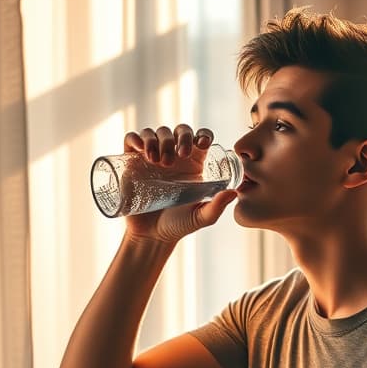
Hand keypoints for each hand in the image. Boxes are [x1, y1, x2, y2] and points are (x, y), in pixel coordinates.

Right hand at [120, 124, 237, 242]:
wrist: (151, 236)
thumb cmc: (179, 226)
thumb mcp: (201, 217)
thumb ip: (217, 206)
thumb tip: (234, 192)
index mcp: (194, 164)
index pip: (200, 138)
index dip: (202, 134)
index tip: (202, 144)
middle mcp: (174, 156)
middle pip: (179, 130)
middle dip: (181, 136)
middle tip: (181, 155)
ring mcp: (152, 157)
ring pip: (156, 132)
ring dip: (159, 140)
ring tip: (160, 163)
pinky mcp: (132, 162)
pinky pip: (132, 139)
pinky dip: (137, 138)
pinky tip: (142, 151)